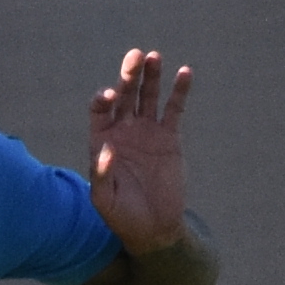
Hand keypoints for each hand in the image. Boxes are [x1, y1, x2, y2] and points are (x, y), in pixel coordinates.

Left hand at [86, 47, 195, 248]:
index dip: (103, 99)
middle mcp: (123, 130)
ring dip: (151, 76)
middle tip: (136, 56)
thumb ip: (101, 176)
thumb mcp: (105, 201)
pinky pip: (174, 109)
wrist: (154, 227)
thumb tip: (106, 149)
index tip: (111, 96)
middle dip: (128, 75)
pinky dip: (179, 91)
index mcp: (102, 140)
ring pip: (147, 96)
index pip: (99, 110)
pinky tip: (185, 73)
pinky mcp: (169, 137)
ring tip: (155, 57)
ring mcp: (147, 131)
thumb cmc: (122, 216)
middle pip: (124, 94)